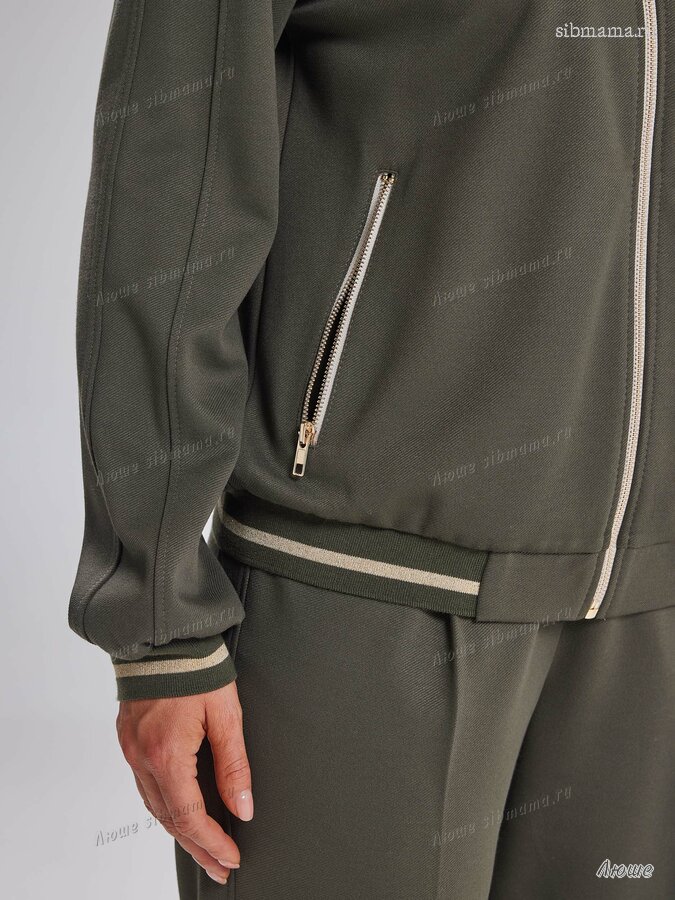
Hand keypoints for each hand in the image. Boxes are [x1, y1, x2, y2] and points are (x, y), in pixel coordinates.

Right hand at [116, 682, 252, 884]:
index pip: (189, 816)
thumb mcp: (225, 715)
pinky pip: (145, 785)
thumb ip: (234, 765)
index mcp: (167, 755)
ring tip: (205, 847)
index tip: (231, 857)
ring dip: (180, 830)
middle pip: (169, 819)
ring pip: (154, 805)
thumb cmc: (197, 667)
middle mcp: (142, 758)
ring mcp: (131, 749)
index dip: (212, 842)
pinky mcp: (129, 739)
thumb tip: (243, 808)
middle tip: (220, 867)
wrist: (163, 635)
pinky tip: (180, 811)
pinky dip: (164, 806)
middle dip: (198, 847)